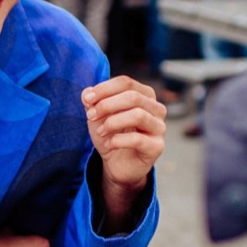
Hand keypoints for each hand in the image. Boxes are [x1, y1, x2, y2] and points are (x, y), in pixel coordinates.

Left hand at [82, 76, 164, 230]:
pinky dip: (118, 140)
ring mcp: (159, 127)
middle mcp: (156, 108)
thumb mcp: (98, 115)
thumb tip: (87, 92)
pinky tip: (108, 144)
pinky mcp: (157, 146)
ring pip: (138, 115)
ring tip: (101, 131)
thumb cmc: (111, 134)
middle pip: (133, 96)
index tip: (87, 100)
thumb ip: (92, 101)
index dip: (104, 89)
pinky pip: (137, 139)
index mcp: (144, 95)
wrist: (117, 164)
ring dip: (113, 122)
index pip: (126, 82)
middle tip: (91, 116)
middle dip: (106, 105)